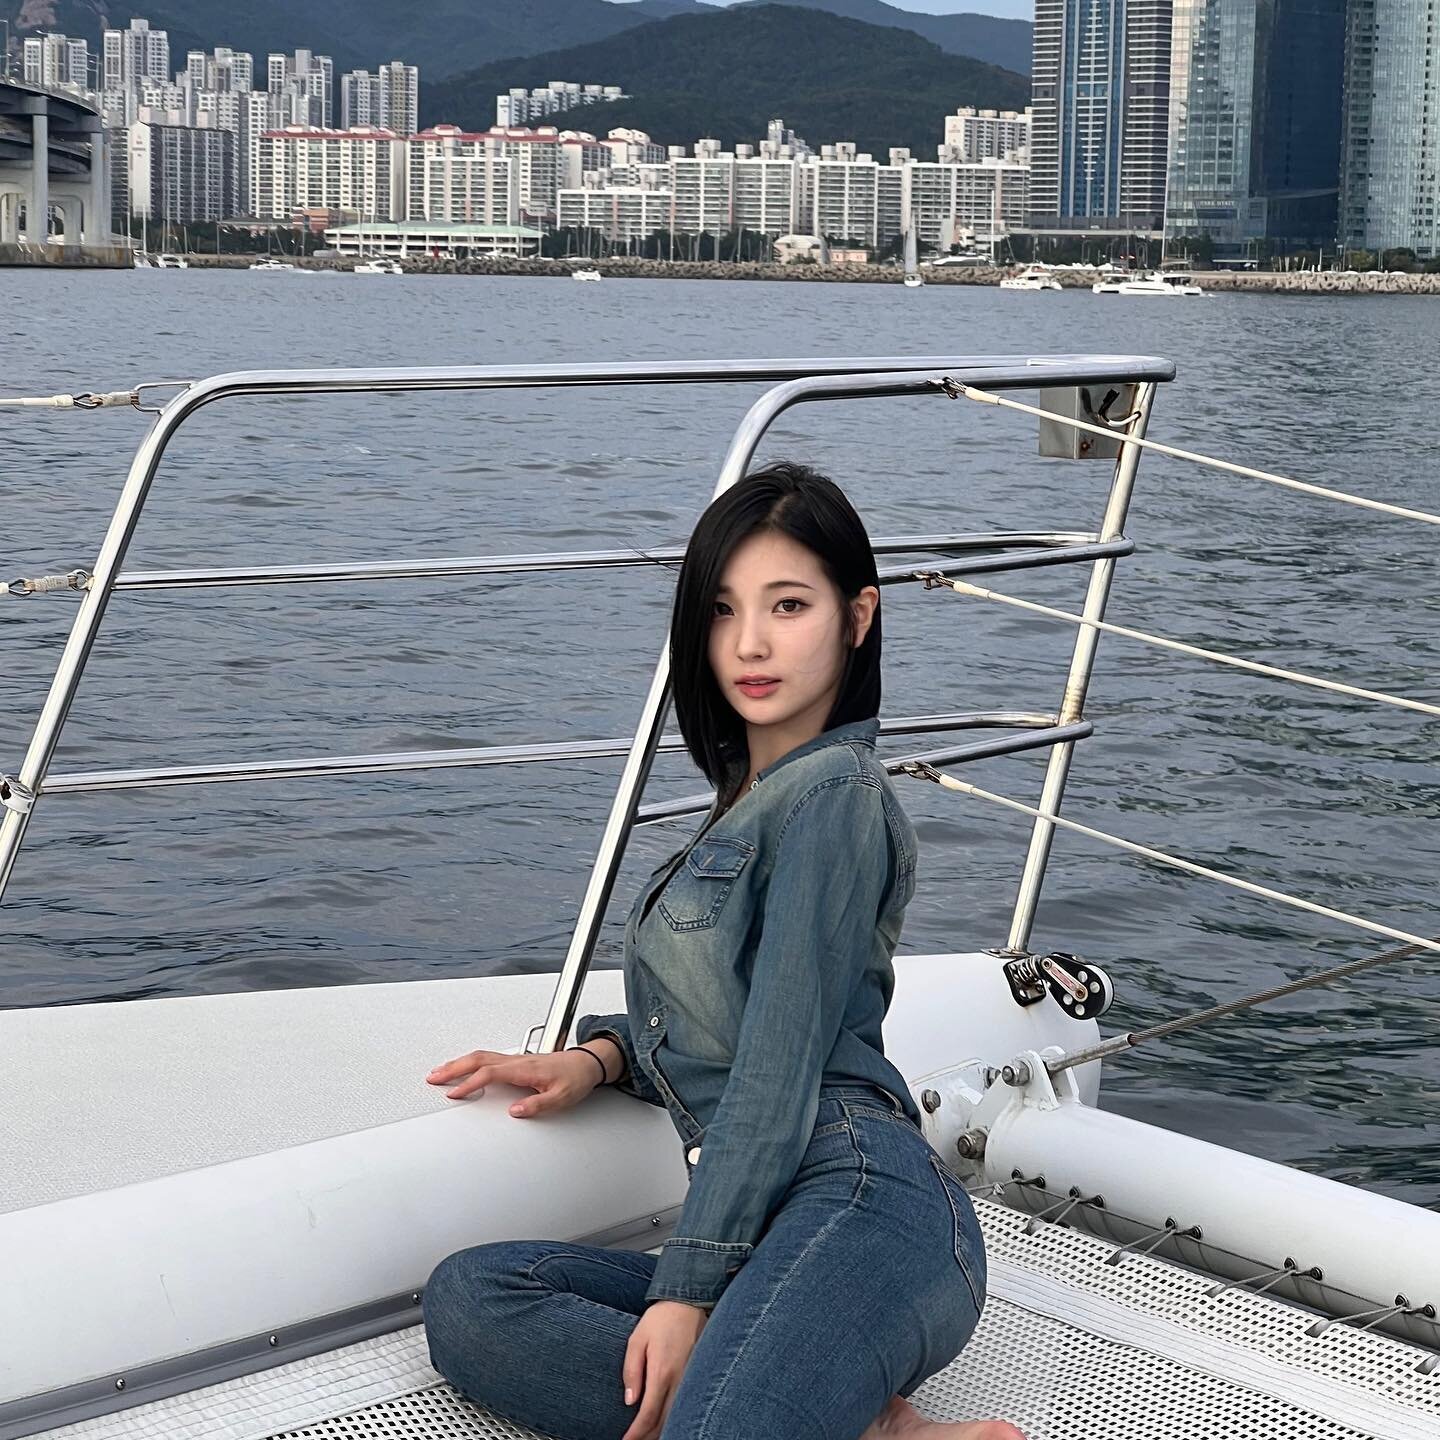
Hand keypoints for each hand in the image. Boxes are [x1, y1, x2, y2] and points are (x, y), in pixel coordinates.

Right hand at [425, 1048, 600, 1117]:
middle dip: (453, 1068)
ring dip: (458, 1062)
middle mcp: (517, 1060)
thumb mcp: (562, 1098)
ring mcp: (515, 1059)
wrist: (587, 1063)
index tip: (454, 1094)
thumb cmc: (575, 1078)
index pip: (490, 1074)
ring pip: (481, 1056)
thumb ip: (538, 1105)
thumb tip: (515, 1111)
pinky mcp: (516, 1061)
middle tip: (433, 1077)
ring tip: (440, 1072)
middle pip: (478, 1059)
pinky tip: (462, 1067)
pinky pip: (487, 1057)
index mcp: (525, 1068)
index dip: (470, 1083)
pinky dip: (469, 1061)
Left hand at [620, 1300, 707, 1439]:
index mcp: (662, 1372)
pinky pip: (686, 1405)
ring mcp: (691, 1379)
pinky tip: (667, 1421)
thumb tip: (630, 1401)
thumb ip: (631, 1371)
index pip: (648, 1415)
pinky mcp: (697, 1376)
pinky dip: (675, 1418)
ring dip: (662, 1430)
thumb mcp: (637, 1339)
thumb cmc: (660, 1319)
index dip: (636, 1434)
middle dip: (648, 1437)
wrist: (688, 1302)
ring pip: (677, 1416)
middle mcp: (679, 1380)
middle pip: (664, 1422)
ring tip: (647, 1436)